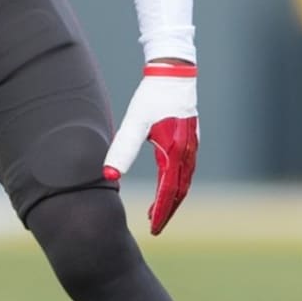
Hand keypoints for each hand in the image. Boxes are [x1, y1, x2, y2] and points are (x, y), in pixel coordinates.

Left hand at [102, 63, 198, 234]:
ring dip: (173, 198)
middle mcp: (188, 151)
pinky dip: (178, 184)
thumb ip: (123, 148)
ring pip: (184, 181)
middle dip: (168, 210)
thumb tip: (109, 175)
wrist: (173, 72)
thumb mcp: (134, 123)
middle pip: (180, 191)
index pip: (168, 191)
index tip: (153, 228)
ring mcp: (191, 146)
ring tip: (158, 211)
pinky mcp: (190, 139)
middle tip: (156, 227)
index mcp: (175, 151)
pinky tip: (167, 186)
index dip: (161, 211)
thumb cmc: (152, 96)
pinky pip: (186, 170)